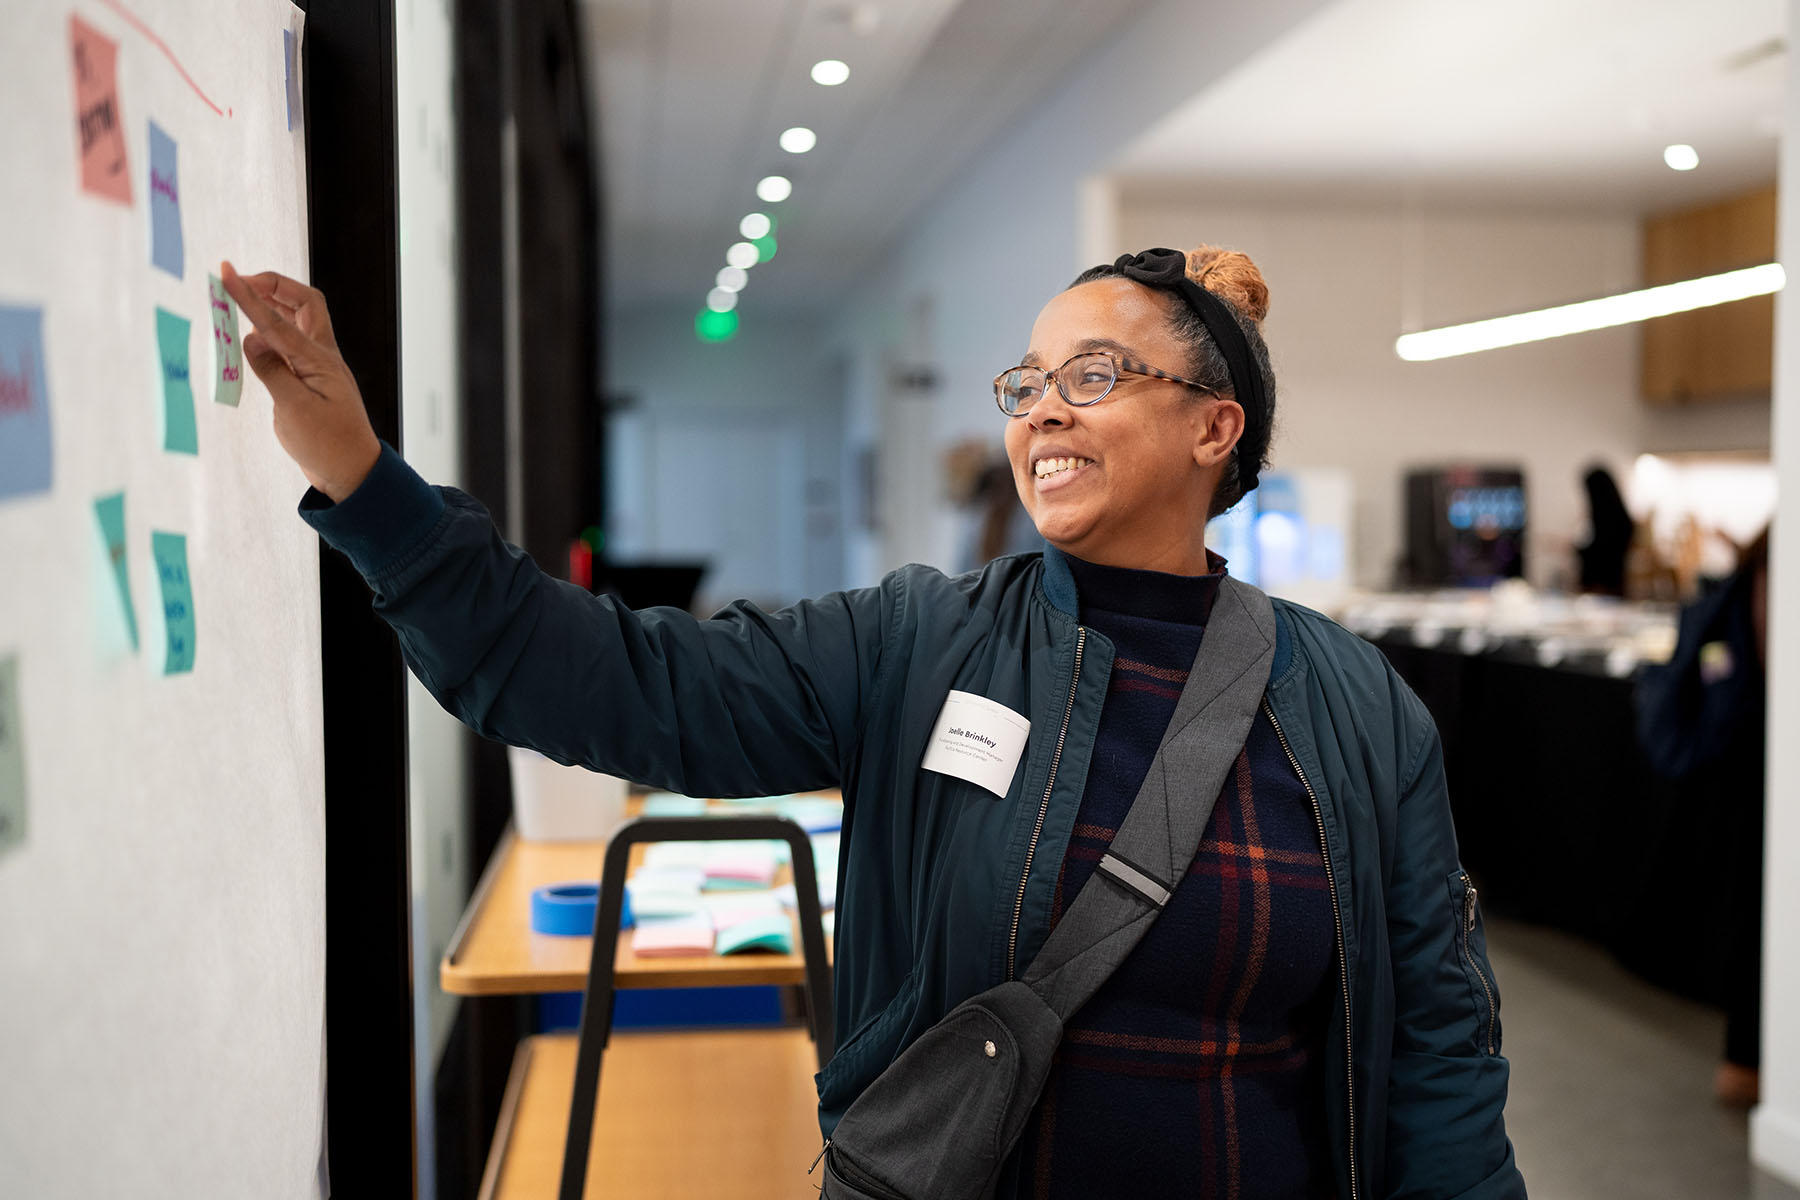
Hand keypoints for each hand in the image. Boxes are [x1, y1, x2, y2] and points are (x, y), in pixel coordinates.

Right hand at [220, 262, 381, 502]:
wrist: (351, 473)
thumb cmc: (328, 446)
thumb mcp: (294, 410)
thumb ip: (272, 371)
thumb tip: (251, 338)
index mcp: (320, 360)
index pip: (277, 320)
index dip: (250, 295)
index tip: (226, 273)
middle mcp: (322, 356)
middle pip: (304, 303)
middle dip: (273, 285)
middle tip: (240, 283)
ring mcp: (318, 366)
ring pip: (299, 320)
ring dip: (272, 306)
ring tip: (241, 302)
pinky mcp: (310, 379)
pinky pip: (291, 343)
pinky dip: (271, 332)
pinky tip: (252, 336)